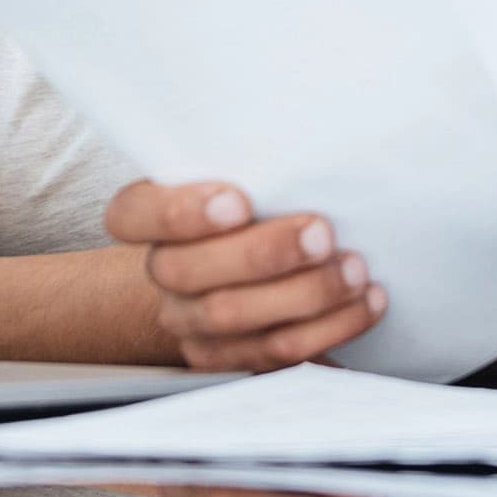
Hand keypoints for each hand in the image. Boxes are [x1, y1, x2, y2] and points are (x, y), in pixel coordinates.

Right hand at [106, 182, 387, 372]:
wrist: (252, 263)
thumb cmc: (261, 197)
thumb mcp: (247, 168)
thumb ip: (257, 160)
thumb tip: (311, 137)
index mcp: (149, 215)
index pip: (131, 216)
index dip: (179, 213)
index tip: (239, 202)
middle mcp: (163, 272)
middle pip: (189, 272)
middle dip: (264, 253)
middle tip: (322, 234)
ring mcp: (191, 322)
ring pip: (235, 317)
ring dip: (306, 294)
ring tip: (355, 270)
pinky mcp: (230, 359)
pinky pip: (275, 355)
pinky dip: (329, 328)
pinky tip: (365, 302)